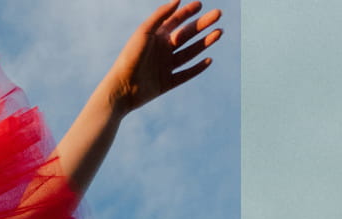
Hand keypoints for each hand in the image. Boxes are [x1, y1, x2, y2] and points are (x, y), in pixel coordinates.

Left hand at [104, 2, 222, 113]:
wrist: (122, 87)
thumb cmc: (130, 56)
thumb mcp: (145, 31)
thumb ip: (161, 15)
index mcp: (156, 36)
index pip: (176, 20)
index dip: (188, 11)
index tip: (201, 4)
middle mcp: (162, 50)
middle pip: (187, 34)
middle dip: (202, 24)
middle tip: (218, 15)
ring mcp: (166, 66)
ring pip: (190, 53)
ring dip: (205, 42)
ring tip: (219, 33)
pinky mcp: (167, 83)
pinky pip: (186, 74)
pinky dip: (197, 68)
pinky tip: (209, 60)